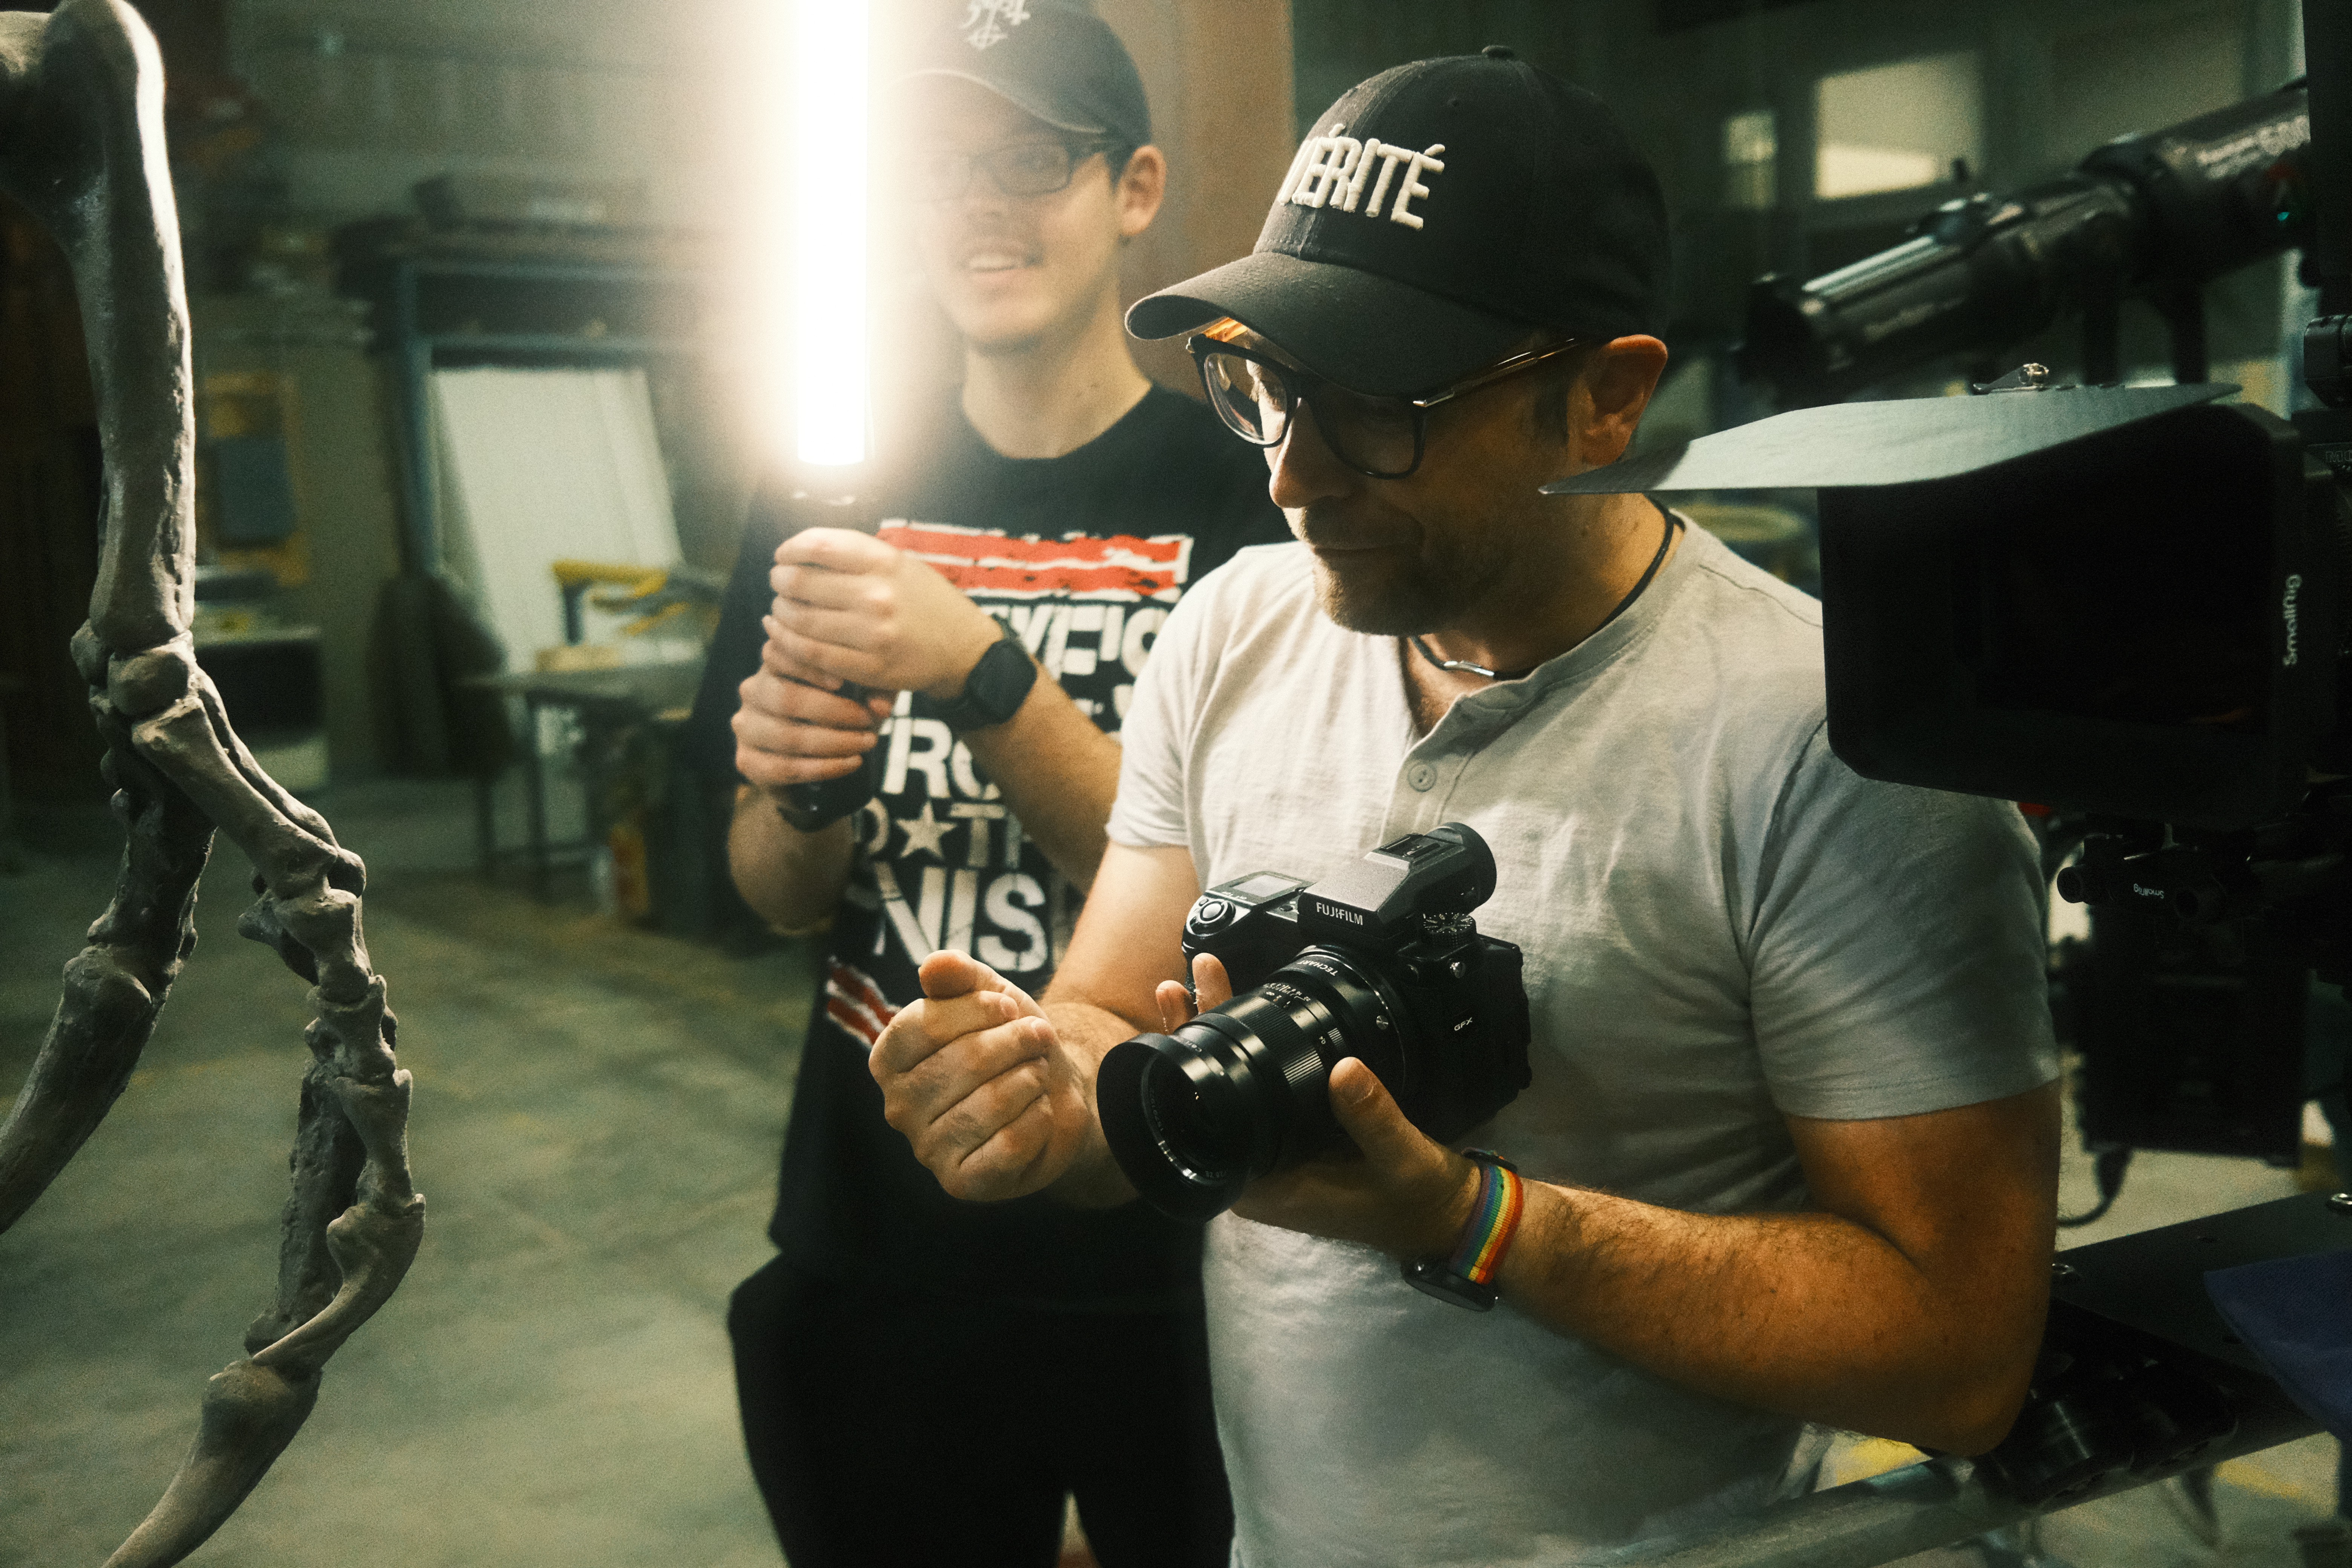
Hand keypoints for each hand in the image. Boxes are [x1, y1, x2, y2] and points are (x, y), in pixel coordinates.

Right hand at [731, 633, 892, 788]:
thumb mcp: (857, 693)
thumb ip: (870, 691)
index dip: (807, 668)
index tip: (842, 681)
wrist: (815, 759)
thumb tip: (880, 707)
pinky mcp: (746, 760)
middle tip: (868, 720)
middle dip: (833, 712)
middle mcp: (753, 691)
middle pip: (786, 699)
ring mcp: (745, 726)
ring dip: (833, 742)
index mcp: (773, 664)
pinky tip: (852, 763)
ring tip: (867, 743)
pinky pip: (783, 767)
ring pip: (786, 736)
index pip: (778, 654)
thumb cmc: (838, 713)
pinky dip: (823, 768)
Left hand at [766, 528, 1006, 700]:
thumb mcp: (901, 564)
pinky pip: (812, 654)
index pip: (819, 545)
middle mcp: (878, 594)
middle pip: (801, 582)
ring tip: (782, 609)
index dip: (791, 549)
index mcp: (885, 562)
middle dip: (780, 581)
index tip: (783, 555)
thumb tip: (800, 551)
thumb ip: (857, 556)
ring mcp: (874, 633)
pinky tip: (784, 635)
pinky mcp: (870, 667)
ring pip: (800, 620)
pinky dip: (789, 643)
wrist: (965, 648)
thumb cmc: (926, 601)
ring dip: (781, 613)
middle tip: (779, 583)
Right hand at [871, 951, 1095, 1201]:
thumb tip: (934, 964)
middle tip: (1037, 1039)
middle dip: (1015, 1043)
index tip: (1008, 1007)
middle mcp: (898, 1107)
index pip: (923, 1024)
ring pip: (990, 1103)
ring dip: (1030, 1079)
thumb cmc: (1008, 1041)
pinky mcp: (962, 1182)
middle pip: (964, 1061)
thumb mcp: (989, 996)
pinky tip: (1040, 1111)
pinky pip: (1010, 1145)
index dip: (976, 1010)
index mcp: (890, 1059)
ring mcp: (928, 1150)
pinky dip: (1038, 1118)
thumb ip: (959, 975)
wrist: (1052, 1093)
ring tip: (1037, 1074)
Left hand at [1157, 953, 1479, 1256]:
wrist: (1442, 1215)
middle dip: (1193, 1043)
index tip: (1185, 1019)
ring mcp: (1271, 1159)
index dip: (1191, 1073)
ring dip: (1216, 1042)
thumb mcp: (1403, 1159)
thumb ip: (1374, 1120)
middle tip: (1177, 987)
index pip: (1207, 1126)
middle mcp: (1257, 1177)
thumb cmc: (1418, 1199)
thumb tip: (1345, 1071)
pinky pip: (1256, 1098)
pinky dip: (1247, 1057)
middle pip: (1206, 1106)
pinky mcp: (1290, 1144)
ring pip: (1228, 1098)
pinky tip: (1242, 1018)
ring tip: (1198, 985)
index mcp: (1266, 1189)